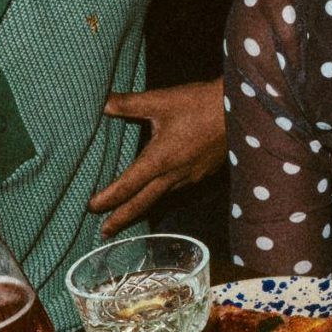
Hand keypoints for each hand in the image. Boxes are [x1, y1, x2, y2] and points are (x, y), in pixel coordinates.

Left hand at [88, 79, 226, 234]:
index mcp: (160, 159)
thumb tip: (101, 102)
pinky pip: (178, 187)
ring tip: (129, 210)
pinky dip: (162, 192)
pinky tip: (161, 186)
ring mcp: (191, 176)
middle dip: (122, 218)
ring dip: (142, 206)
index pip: (127, 186)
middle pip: (143, 203)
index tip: (91, 207)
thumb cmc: (201, 104)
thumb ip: (128, 103)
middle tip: (104, 231)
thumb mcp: (160, 100)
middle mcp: (174, 174)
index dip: (107, 198)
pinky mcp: (203, 172)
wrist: (241, 110)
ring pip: (161, 196)